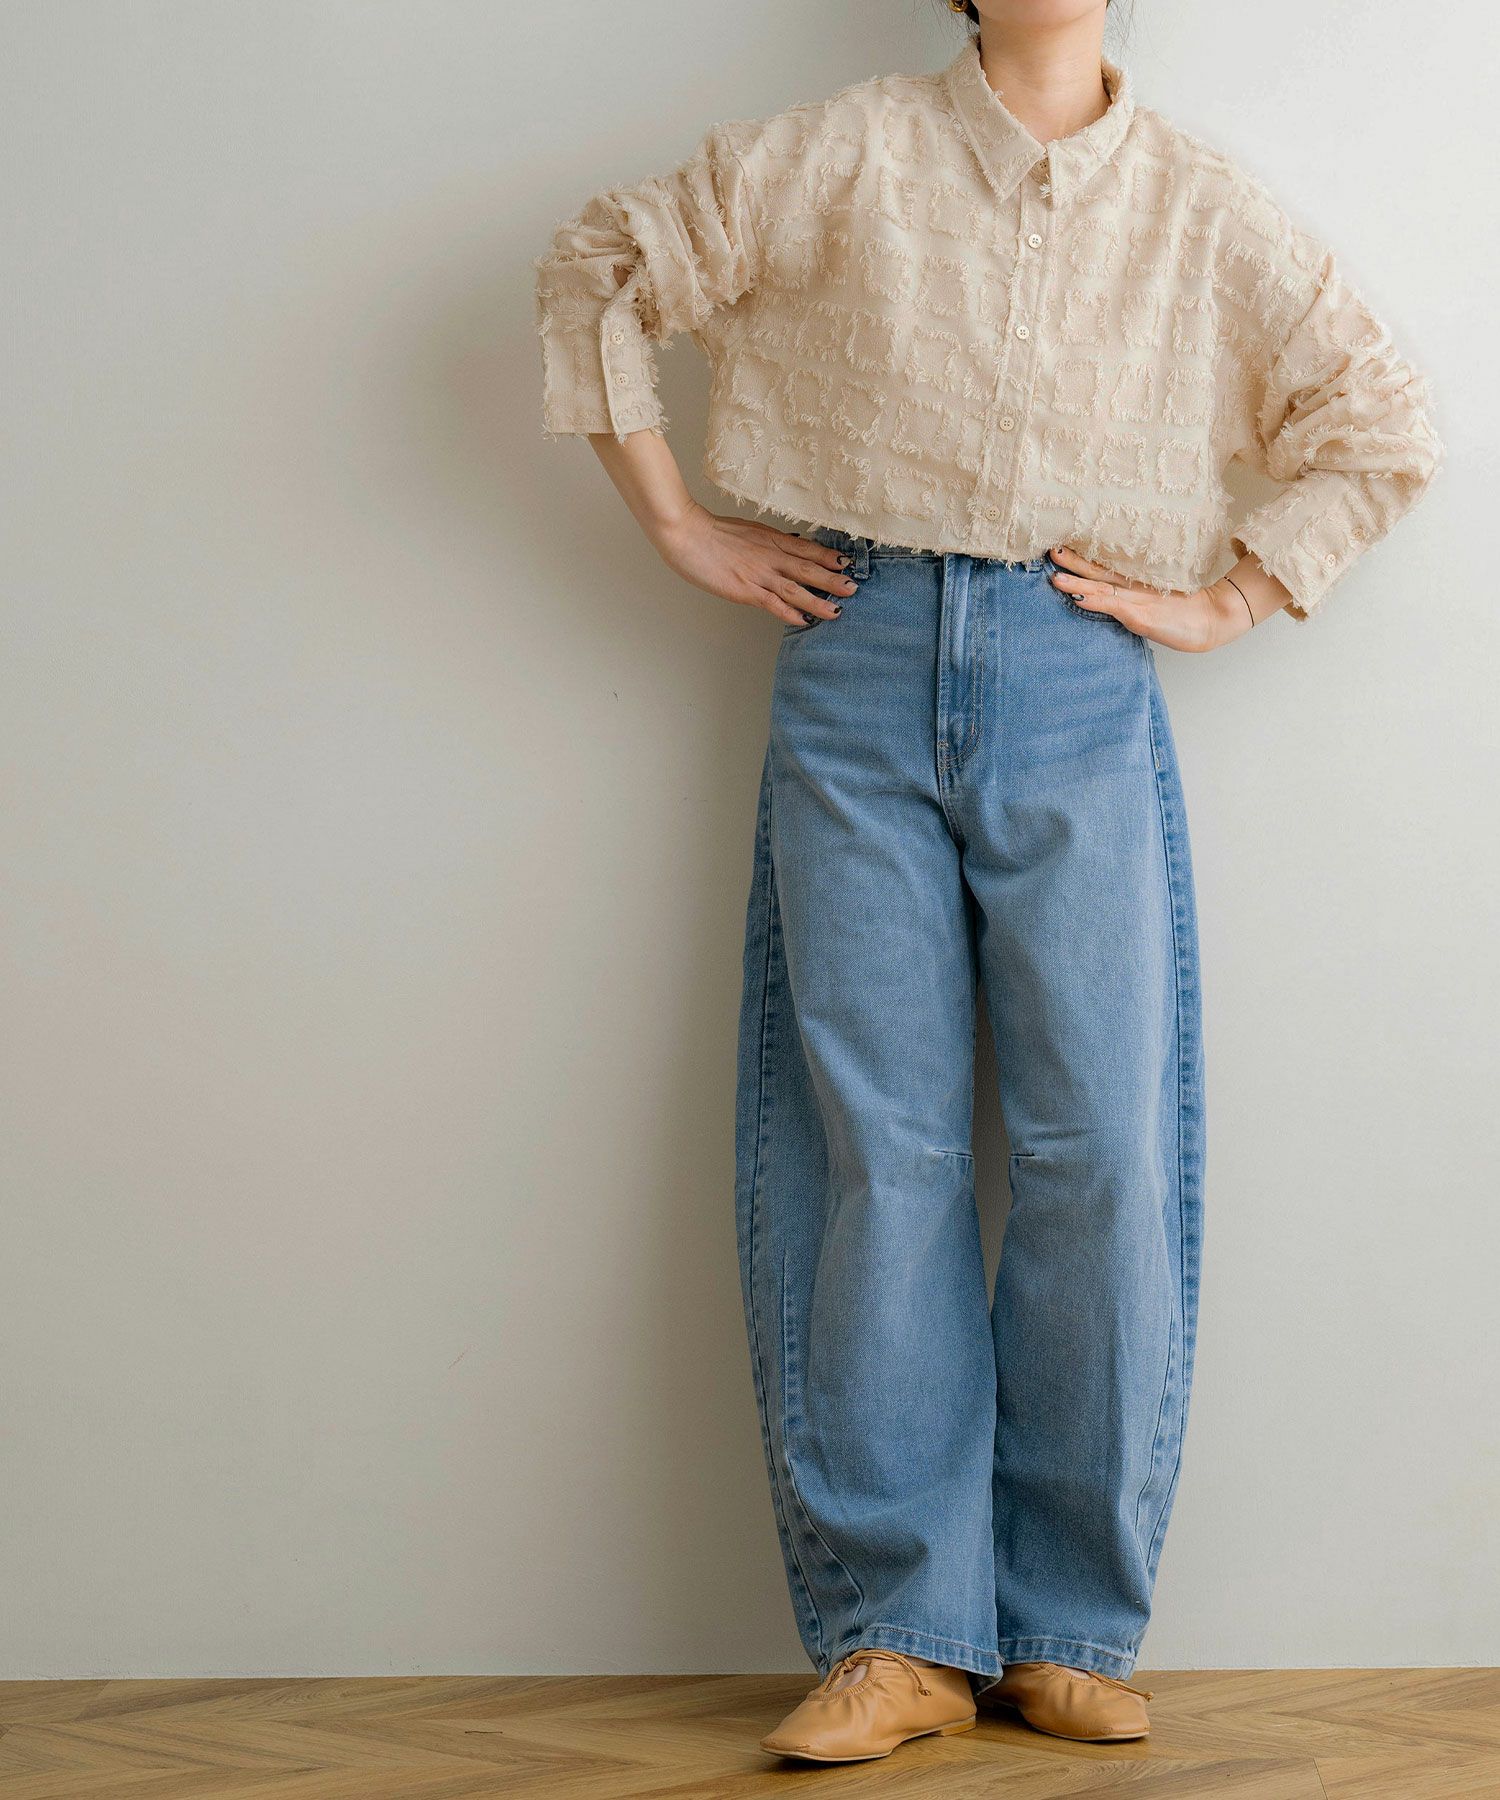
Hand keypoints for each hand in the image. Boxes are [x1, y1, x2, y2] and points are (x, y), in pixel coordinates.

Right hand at [651, 502, 857, 626]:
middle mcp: (769, 555)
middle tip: (853, 588)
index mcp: (770, 538)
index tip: (848, 563)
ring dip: (819, 599)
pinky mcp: (744, 589)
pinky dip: (790, 613)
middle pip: (809, 568)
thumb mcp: (746, 530)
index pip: (807, 548)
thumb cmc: (710, 531)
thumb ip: (766, 540)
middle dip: (833, 579)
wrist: (685, 531)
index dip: (829, 556)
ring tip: (838, 609)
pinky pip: (772, 603)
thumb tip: (786, 544)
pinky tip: (804, 621)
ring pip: (796, 588)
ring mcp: (758, 573)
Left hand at [1048, 544, 1253, 653]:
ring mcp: (1137, 599)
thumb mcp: (1150, 605)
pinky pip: (1115, 607)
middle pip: (1097, 572)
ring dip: (1077, 581)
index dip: (1080, 559)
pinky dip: (1096, 602)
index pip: (1101, 569)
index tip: (1058, 547)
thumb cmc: (1181, 613)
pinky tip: (1078, 597)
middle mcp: (1132, 587)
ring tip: (1055, 576)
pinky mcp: (1142, 615)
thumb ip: (1129, 600)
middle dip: (1073, 562)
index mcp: (1132, 583)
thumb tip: (1103, 597)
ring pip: (1102, 588)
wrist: (1212, 619)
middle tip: (1050, 550)